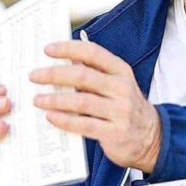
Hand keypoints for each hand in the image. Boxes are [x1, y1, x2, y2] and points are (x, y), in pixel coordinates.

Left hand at [30, 40, 161, 172]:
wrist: (150, 137)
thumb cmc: (124, 107)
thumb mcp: (114, 83)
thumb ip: (91, 72)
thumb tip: (60, 61)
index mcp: (120, 70)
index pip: (93, 53)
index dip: (69, 49)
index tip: (47, 49)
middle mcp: (121, 88)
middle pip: (83, 76)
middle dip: (54, 74)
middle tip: (34, 76)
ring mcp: (120, 111)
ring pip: (82, 101)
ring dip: (55, 99)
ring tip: (37, 99)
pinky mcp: (115, 132)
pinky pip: (84, 125)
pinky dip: (65, 120)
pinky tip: (50, 117)